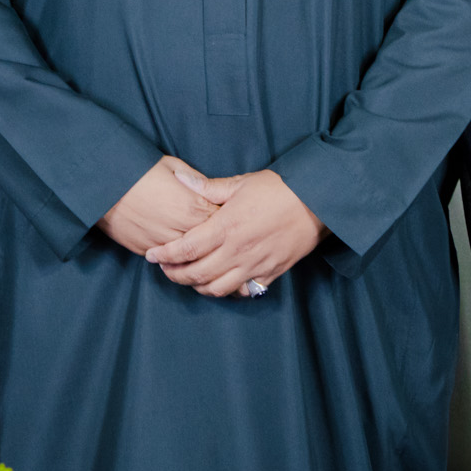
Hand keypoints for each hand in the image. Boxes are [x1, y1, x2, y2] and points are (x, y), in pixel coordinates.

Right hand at [97, 155, 218, 255]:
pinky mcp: (146, 252)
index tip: (230, 216)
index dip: (227, 218)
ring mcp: (163, 244)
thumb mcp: (173, 166)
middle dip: (215, 239)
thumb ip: (197, 182)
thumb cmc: (137, 169)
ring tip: (204, 249)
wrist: (101, 184)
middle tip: (221, 236)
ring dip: (197, 253)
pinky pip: (168, 261)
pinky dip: (176, 258)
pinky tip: (180, 253)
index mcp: (192, 206)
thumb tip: (211, 190)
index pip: (222, 220)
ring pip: (190, 258)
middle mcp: (181, 229)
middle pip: (210, 243)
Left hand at [144, 169, 326, 297]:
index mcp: (226, 227)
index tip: (152, 255)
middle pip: (196, 274)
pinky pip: (244, 291)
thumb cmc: (280, 188)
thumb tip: (180, 179)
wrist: (318, 202)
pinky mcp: (270, 273)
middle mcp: (237, 251)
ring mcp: (254, 265)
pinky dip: (229, 291)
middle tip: (165, 269)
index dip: (164, 254)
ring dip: (198, 286)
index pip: (185, 248)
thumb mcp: (242, 183)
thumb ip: (208, 187)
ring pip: (217, 289)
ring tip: (190, 277)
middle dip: (175, 274)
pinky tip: (222, 282)